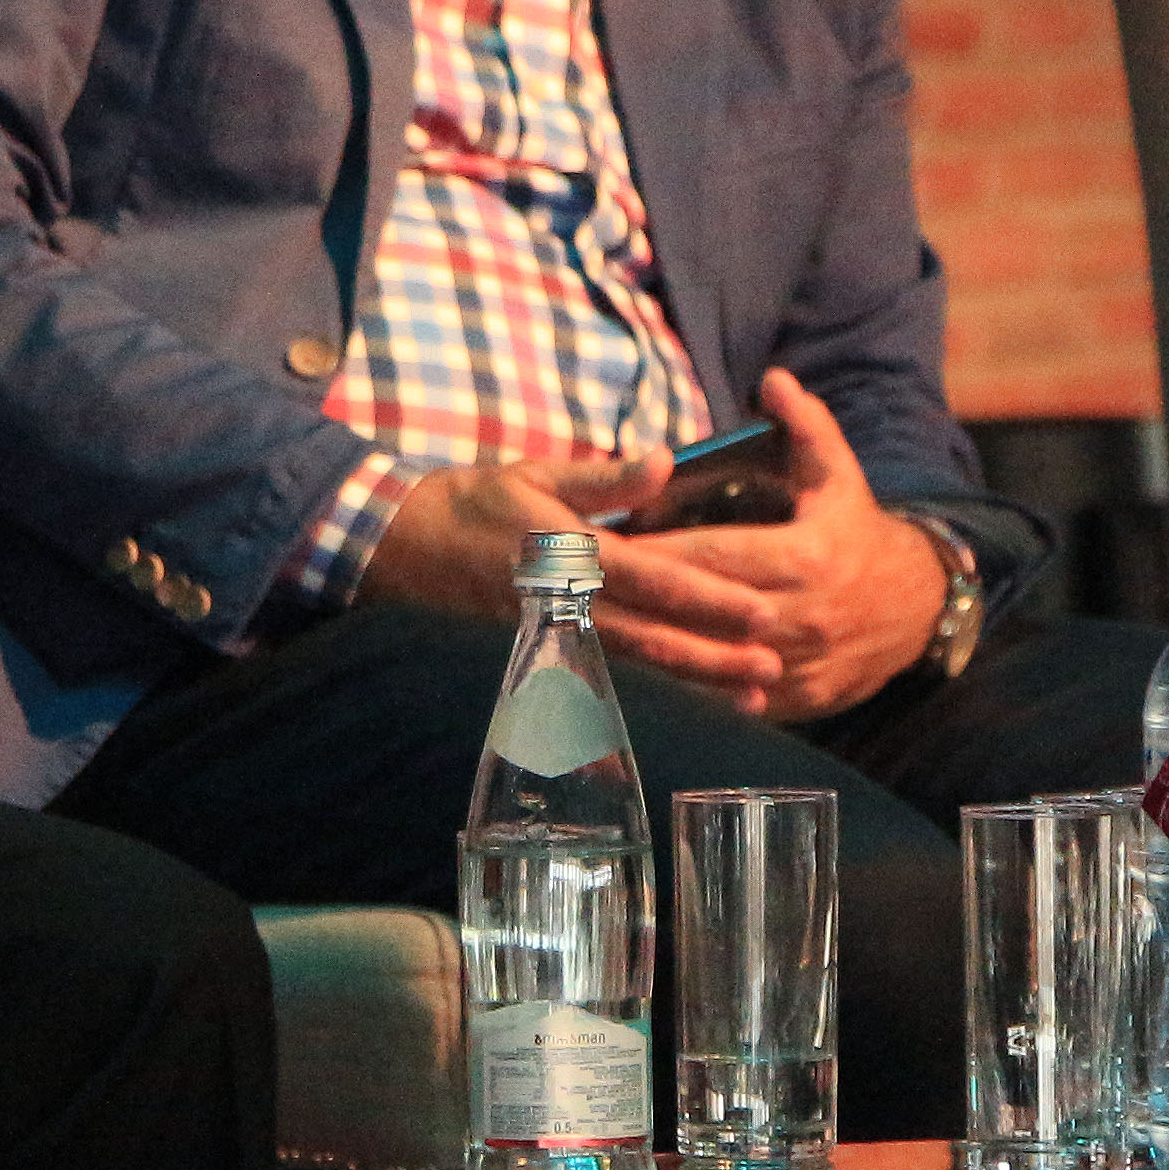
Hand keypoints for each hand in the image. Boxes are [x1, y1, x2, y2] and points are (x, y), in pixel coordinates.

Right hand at [363, 447, 779, 689]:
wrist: (397, 548)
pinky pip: (605, 683)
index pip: (654, 579)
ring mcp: (551, 636)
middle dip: (715, 658)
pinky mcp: (539, 657)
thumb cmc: (473, 503)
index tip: (758, 613)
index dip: (709, 600)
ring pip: (634, 670)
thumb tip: (666, 460)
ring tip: (749, 700)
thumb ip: (607, 477)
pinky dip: (652, 698)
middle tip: (771, 671)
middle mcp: (565, 602)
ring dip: (693, 686)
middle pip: (654, 638)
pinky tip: (689, 709)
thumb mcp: (538, 474)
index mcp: (570, 551)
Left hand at [600, 370, 945, 724]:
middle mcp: (803, 615)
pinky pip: (735, 699)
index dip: (656, 548)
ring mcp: (803, 664)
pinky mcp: (802, 701)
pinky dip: (694, 687)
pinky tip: (649, 670)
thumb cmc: (858, 533)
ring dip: (658, 646)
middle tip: (582, 584)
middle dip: (641, 597)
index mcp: (806, 556)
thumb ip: (806, 425)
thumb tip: (773, 380)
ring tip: (602, 628)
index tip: (603, 539)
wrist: (916, 608)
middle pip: (703, 609)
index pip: (712, 554)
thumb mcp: (838, 474)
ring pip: (713, 660)